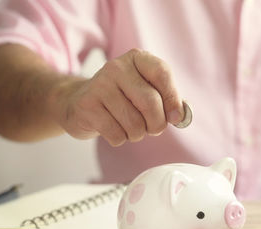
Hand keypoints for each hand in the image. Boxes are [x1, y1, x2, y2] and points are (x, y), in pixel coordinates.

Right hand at [49, 49, 183, 145]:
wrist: (79, 101)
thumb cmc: (122, 98)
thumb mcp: (146, 91)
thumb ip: (168, 100)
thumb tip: (182, 115)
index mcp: (137, 58)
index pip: (162, 73)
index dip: (173, 98)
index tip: (176, 117)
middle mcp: (117, 67)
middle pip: (150, 102)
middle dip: (157, 124)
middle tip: (153, 128)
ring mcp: (99, 85)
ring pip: (134, 123)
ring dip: (138, 134)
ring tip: (130, 127)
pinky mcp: (87, 106)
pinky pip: (117, 134)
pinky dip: (121, 138)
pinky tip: (113, 129)